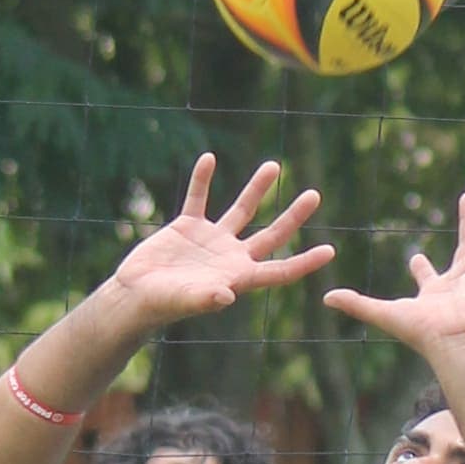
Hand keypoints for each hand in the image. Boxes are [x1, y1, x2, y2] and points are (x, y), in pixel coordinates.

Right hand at [107, 155, 333, 334]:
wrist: (134, 296)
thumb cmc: (162, 305)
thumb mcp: (186, 300)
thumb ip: (206, 299)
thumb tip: (226, 296)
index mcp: (238, 277)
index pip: (279, 270)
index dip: (304, 262)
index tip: (330, 250)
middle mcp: (231, 257)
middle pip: (271, 234)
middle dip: (293, 216)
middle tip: (314, 195)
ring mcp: (211, 241)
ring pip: (241, 210)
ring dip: (257, 188)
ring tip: (274, 165)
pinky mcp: (187, 227)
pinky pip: (197, 198)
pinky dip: (201, 180)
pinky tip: (208, 159)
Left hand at [322, 176, 464, 368]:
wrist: (449, 341)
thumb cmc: (420, 332)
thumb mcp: (382, 312)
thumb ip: (356, 303)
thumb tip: (326, 298)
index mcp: (434, 294)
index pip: (428, 276)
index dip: (421, 267)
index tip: (416, 257)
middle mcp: (457, 282)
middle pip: (462, 243)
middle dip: (464, 221)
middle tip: (464, 199)